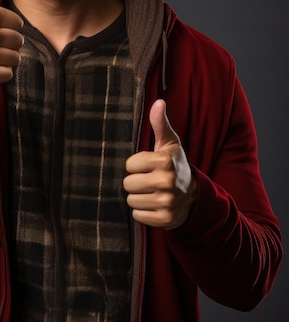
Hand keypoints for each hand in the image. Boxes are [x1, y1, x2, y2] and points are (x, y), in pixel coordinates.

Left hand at [123, 99, 195, 229]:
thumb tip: (158, 102)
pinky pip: (137, 216)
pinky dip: (143, 212)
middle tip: (148, 180)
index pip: (129, 165)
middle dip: (135, 182)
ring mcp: (167, 202)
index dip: (135, 166)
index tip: (147, 166)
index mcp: (165, 161)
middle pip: (128, 184)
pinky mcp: (165, 219)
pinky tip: (154, 205)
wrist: (194, 196)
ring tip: (151, 192)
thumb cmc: (175, 165)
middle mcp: (167, 182)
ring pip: (131, 201)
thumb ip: (160, 123)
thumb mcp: (169, 143)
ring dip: (138, 198)